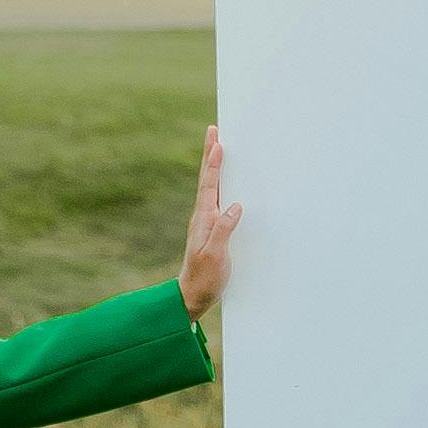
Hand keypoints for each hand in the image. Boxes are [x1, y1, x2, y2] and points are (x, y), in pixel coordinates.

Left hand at [179, 128, 239, 321]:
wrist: (192, 296)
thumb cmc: (204, 278)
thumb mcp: (216, 256)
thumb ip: (224, 230)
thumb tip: (234, 206)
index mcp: (204, 219)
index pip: (209, 185)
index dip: (214, 163)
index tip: (217, 142)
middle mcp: (203, 216)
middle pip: (208, 179)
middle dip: (211, 155)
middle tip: (214, 132)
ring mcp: (206, 222)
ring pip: (212, 187)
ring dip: (215, 166)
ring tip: (218, 148)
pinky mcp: (211, 230)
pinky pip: (217, 199)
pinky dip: (220, 184)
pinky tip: (225, 183)